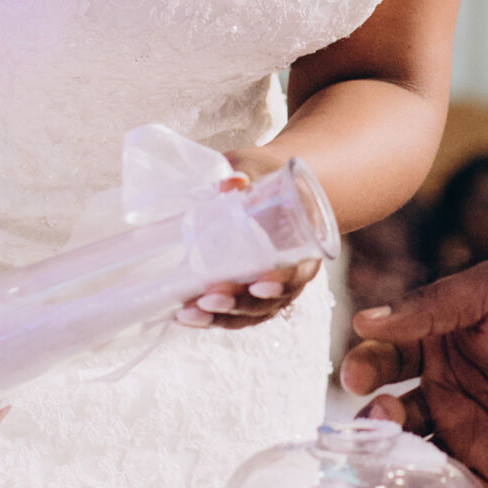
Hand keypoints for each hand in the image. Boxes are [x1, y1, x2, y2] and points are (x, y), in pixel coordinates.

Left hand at [170, 144, 318, 331]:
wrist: (264, 184)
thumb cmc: (265, 177)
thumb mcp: (259, 169)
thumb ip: (248, 174)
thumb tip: (235, 182)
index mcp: (304, 246)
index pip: (297, 273)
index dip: (279, 283)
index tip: (257, 286)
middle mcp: (290, 275)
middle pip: (270, 302)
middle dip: (239, 304)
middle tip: (208, 299)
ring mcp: (269, 289)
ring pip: (249, 314)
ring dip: (219, 317)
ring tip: (187, 314)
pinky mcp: (246, 294)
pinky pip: (233, 313)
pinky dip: (210, 318)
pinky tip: (183, 316)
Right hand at [342, 263, 487, 487]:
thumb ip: (431, 307)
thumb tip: (365, 322)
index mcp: (437, 347)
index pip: (383, 361)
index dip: (364, 368)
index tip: (357, 375)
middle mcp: (446, 395)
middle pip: (391, 415)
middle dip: (374, 419)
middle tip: (375, 418)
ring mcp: (472, 437)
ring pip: (416, 458)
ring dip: (396, 461)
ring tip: (392, 456)